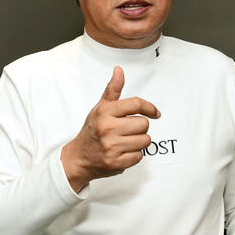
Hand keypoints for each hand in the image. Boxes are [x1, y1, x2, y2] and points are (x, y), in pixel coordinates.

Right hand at [61, 66, 159, 192]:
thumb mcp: (100, 108)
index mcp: (105, 112)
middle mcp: (108, 128)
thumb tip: (119, 71)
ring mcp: (112, 146)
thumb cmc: (92, 131)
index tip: (155, 113)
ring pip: (145, 140)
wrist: (79, 158)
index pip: (136, 104)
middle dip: (139, 128)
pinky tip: (122, 152)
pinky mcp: (116, 163)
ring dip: (139, 142)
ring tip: (125, 142)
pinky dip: (134, 155)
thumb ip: (112, 90)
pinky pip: (139, 156)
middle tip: (128, 131)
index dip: (150, 108)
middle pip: (144, 124)